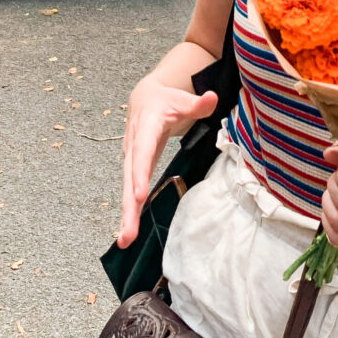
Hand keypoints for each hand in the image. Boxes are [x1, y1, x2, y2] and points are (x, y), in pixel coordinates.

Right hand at [118, 77, 218, 247]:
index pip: (143, 151)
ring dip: (126, 214)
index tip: (139, 195)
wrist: (145, 98)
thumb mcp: (182, 99)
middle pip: (129, 177)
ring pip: (126, 188)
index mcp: (145, 126)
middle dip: (129, 205)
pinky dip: (129, 211)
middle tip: (128, 232)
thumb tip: (212, 98)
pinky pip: (129, 191)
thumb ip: (197, 103)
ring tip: (125, 239)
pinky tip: (129, 231)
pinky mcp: (133, 168)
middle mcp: (134, 145)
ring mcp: (131, 158)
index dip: (139, 173)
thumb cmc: (165, 100)